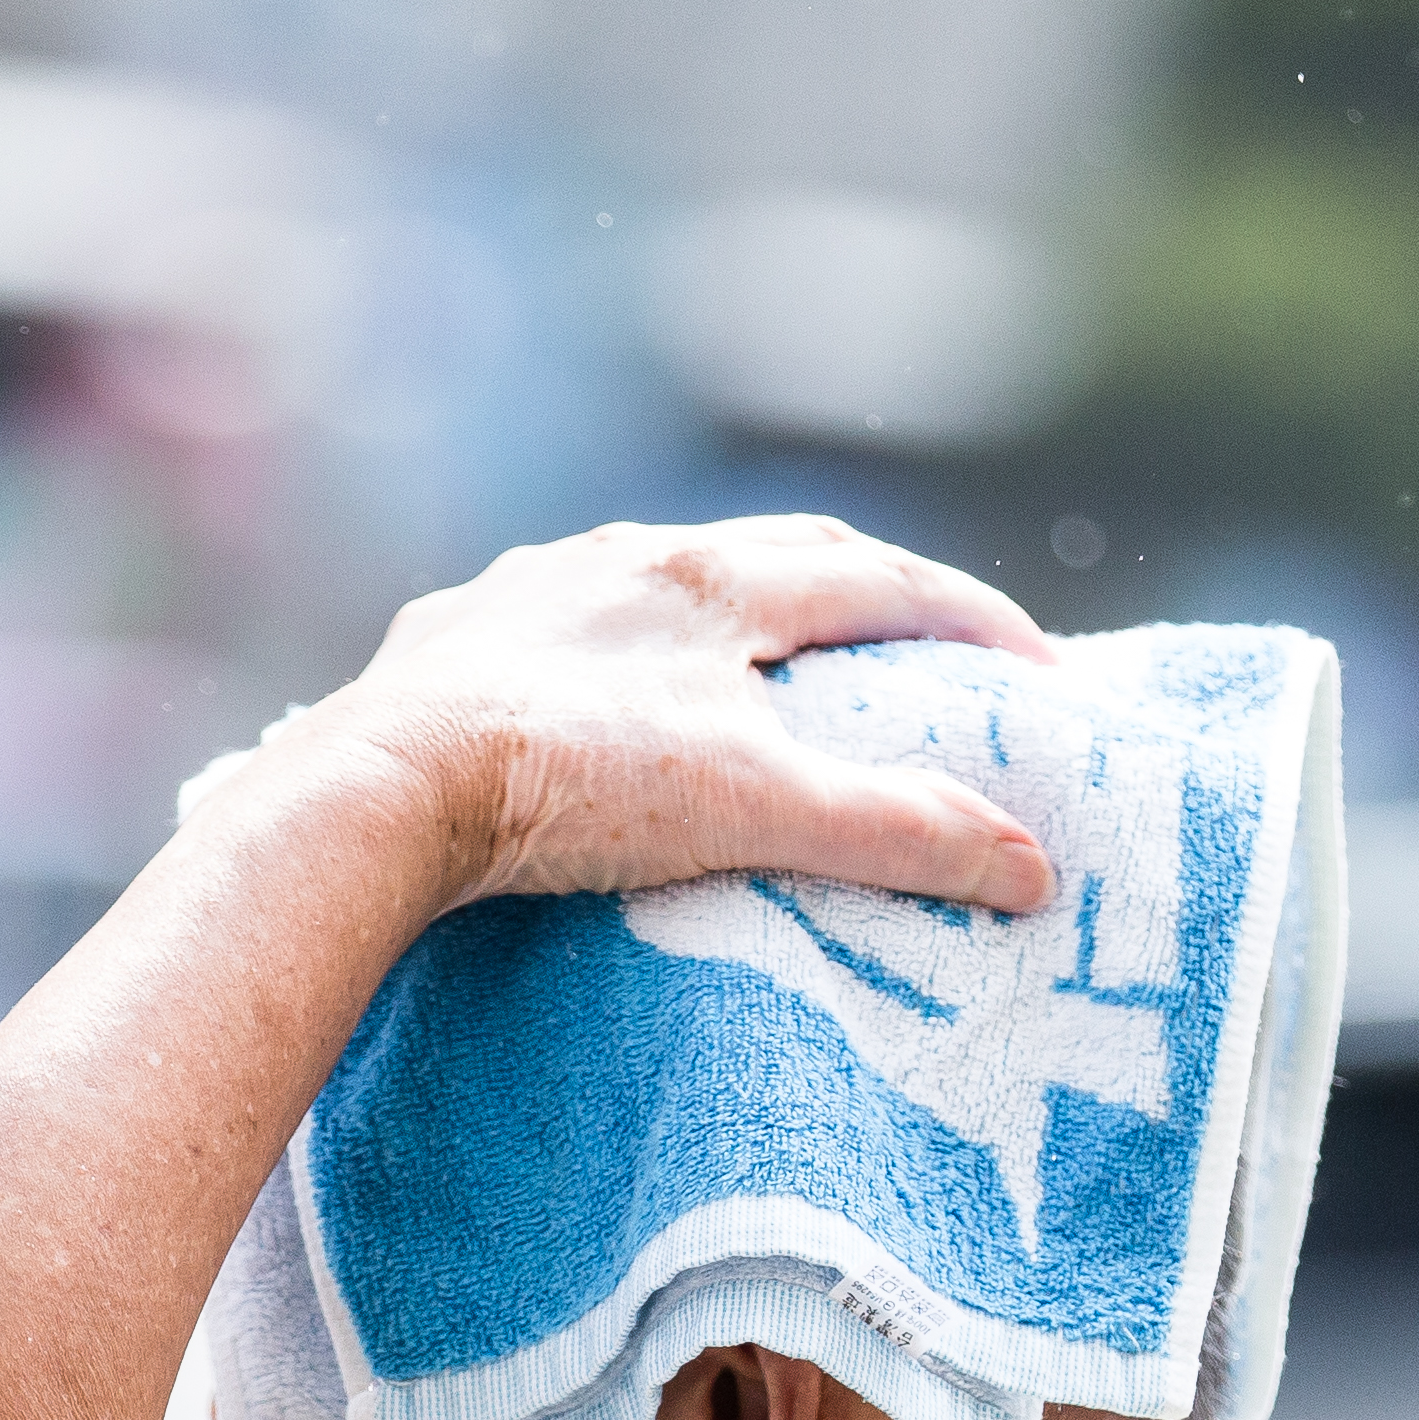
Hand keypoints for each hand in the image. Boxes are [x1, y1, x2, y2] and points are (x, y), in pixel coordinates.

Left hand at [296, 515, 1060, 922]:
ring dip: (734, 610)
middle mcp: (625, 557)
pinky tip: (604, 693)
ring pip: (661, 581)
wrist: (378, 789)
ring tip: (769, 666)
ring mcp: (531, 592)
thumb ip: (897, 831)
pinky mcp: (452, 641)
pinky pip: (557, 627)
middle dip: (869, 591)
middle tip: (927, 647)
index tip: (1040, 669)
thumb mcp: (758, 809)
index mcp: (719, 579)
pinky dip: (619, 652)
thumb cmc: (574, 783)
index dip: (974, 620)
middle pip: (782, 553)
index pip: (884, 579)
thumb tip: (1030, 865)